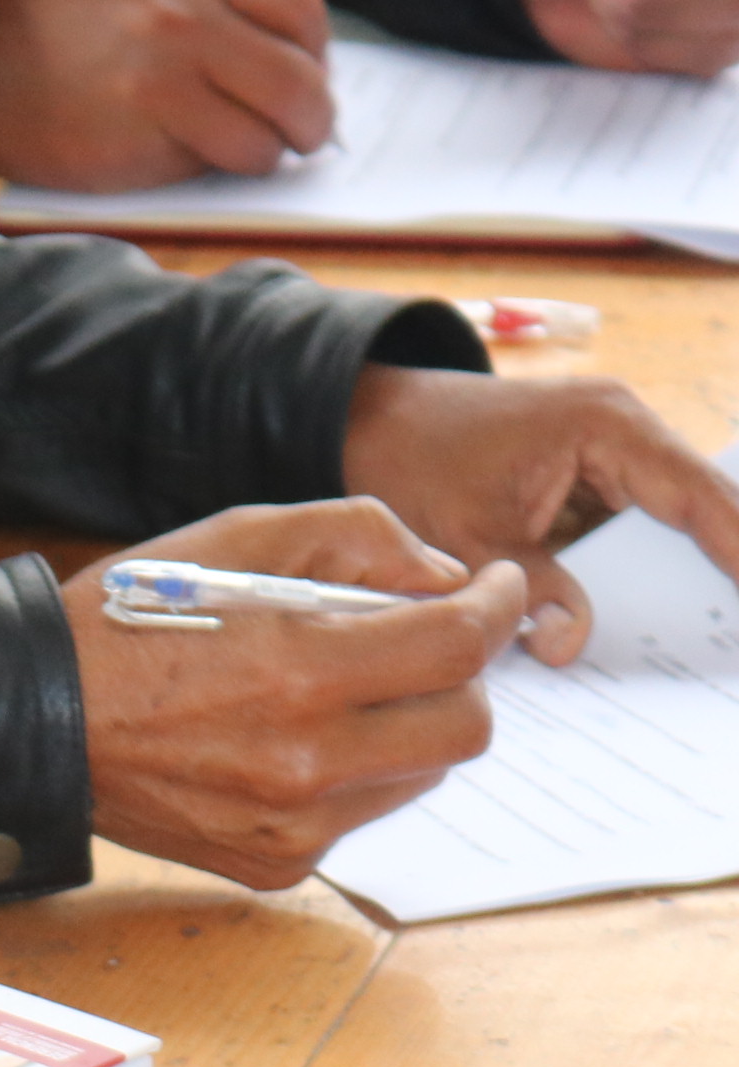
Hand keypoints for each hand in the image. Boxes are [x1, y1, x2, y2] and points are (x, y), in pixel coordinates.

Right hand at [0, 0, 332, 191]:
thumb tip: (268, 52)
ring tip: (236, 152)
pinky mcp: (132, 145)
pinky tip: (168, 153)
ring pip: (260, 137)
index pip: (298, 1)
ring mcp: (160, 85)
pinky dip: (199, 169)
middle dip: (312, 118)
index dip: (315, 44)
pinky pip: (201, 167)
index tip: (305, 68)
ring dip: (259, 154)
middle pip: (299, 79)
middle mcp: (184, 21)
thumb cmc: (34, 15)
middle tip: (301, 133)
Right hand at [69, 499, 522, 889]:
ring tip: (344, 694)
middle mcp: (306, 760)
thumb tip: (441, 576)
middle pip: (466, 726)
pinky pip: (359, 817)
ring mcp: (293, 824)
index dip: (496, 606)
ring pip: (421, 776)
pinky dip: (353, 775)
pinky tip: (293, 744)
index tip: (491, 589)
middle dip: (463, 675)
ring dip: (409, 727)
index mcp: (299, 669)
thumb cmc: (128, 621)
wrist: (35, 720)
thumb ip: (357, 536)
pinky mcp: (276, 863)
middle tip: (426, 644)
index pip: (459, 643)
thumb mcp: (236, 537)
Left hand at [340, 363, 738, 659]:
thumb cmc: (410, 454)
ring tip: (703, 645)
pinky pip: (624, 540)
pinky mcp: (588, 489)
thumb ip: (526, 587)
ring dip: (672, 585)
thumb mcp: (464, 530)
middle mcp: (625, 436)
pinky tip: (639, 633)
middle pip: (697, 515)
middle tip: (725, 642)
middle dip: (718, 572)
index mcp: (608, 427)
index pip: (698, 498)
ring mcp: (611, 462)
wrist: (364, 421)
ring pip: (665, 533)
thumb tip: (573, 646)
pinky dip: (627, 581)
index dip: (738, 551)